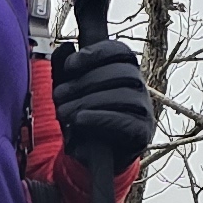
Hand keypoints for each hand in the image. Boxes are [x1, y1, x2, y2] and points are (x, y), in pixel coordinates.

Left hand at [53, 35, 153, 169]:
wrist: (89, 156)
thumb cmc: (82, 117)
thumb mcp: (68, 91)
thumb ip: (64, 69)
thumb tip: (67, 46)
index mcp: (124, 70)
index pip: (119, 51)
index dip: (95, 53)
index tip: (71, 65)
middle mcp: (138, 86)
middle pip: (122, 72)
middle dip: (85, 82)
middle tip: (58, 96)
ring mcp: (144, 110)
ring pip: (125, 96)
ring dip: (88, 102)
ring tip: (64, 112)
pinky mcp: (142, 133)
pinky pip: (126, 122)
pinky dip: (100, 118)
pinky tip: (80, 119)